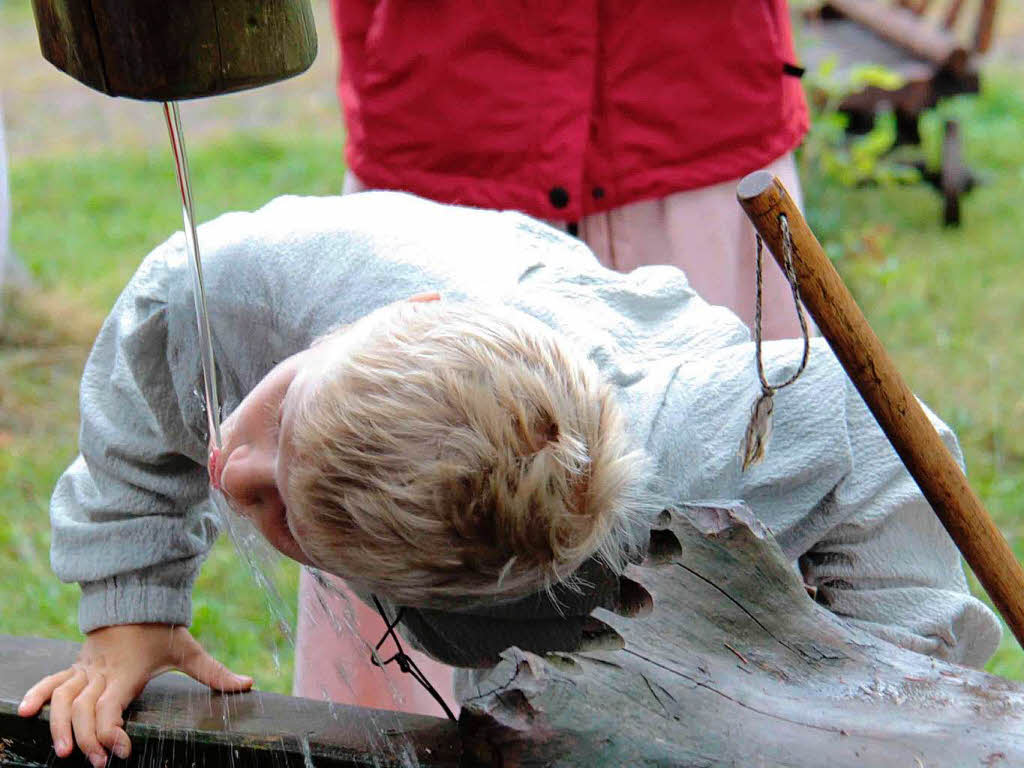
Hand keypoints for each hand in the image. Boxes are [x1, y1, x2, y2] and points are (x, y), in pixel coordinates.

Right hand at [17, 624, 252, 766]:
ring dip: (59, 724)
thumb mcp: (188, 649)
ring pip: (63, 697)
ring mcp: (86, 667)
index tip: (120, 751)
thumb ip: (215, 671)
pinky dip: (38, 695)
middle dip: (87, 738)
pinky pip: (52, 680)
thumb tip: (248, 684)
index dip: (110, 731)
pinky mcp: (77, 665)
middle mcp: (101, 671)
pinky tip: (26, 713)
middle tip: (96, 763)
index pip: (110, 706)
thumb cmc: (162, 627)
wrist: (137, 595)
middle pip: (84, 709)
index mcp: (127, 671)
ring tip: (61, 752)